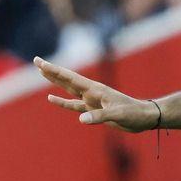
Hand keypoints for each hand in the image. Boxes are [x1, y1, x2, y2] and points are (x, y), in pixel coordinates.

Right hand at [34, 56, 157, 132]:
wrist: (144, 118)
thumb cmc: (133, 114)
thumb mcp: (117, 115)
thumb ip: (99, 116)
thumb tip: (80, 119)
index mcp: (95, 89)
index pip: (70, 77)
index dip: (54, 70)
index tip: (40, 62)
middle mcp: (91, 92)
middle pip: (66, 79)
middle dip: (51, 71)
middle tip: (36, 61)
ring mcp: (91, 100)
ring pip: (68, 89)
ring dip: (55, 81)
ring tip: (42, 73)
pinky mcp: (93, 110)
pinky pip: (73, 104)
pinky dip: (62, 102)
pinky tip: (52, 98)